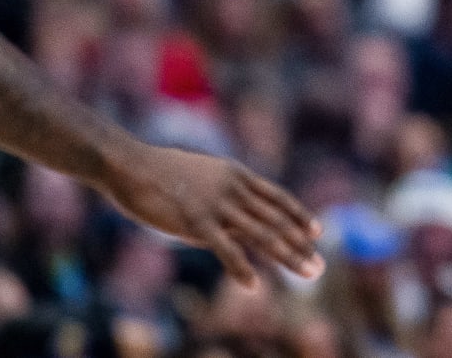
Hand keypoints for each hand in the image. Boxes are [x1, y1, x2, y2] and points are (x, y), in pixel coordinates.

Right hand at [99, 143, 324, 286]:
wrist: (131, 165)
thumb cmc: (161, 172)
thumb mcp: (203, 176)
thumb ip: (222, 193)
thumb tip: (233, 215)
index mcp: (236, 175)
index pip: (277, 196)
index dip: (298, 215)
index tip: (316, 232)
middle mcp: (234, 188)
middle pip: (276, 219)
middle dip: (300, 244)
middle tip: (320, 265)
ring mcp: (217, 204)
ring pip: (262, 234)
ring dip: (287, 257)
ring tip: (307, 275)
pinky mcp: (196, 221)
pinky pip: (226, 248)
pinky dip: (241, 269)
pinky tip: (253, 286)